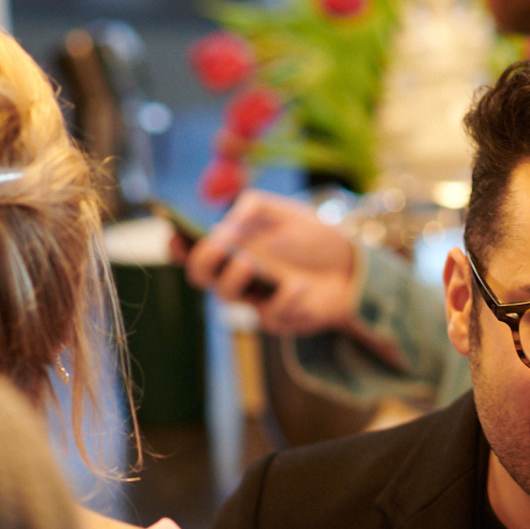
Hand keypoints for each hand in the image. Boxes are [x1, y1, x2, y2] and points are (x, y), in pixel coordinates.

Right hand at [178, 190, 361, 336]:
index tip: (176, 237)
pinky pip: (270, 315)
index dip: (179, 246)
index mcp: (234, 247)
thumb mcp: (284, 211)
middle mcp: (238, 275)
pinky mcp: (279, 320)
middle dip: (202, 262)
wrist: (352, 266)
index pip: (195, 249)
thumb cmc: (314, 238)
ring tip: (248, 262)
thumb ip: (254, 208)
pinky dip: (284, 299)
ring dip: (233, 279)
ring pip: (227, 299)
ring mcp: (256, 299)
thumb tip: (225, 223)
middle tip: (216, 248)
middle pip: (201, 277)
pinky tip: (299, 285)